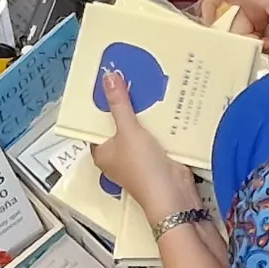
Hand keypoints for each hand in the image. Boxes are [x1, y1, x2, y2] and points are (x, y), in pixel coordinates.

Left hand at [92, 68, 196, 210]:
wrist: (172, 193)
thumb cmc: (142, 166)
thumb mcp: (128, 131)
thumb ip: (119, 104)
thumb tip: (108, 77)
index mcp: (102, 151)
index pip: (96, 123)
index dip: (101, 103)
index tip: (107, 80)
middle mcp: (117, 154)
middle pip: (119, 122)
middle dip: (126, 102)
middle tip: (130, 75)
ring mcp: (138, 155)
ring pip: (139, 126)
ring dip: (144, 110)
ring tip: (148, 82)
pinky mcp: (157, 154)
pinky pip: (155, 132)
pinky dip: (159, 119)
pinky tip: (165, 100)